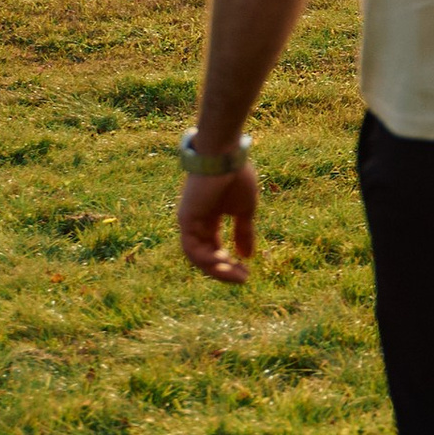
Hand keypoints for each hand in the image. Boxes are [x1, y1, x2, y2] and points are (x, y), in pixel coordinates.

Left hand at [177, 162, 259, 282]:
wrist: (226, 156)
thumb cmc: (236, 177)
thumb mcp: (244, 211)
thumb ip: (244, 233)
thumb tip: (248, 256)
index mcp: (209, 220)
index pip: (215, 249)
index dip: (229, 263)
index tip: (247, 272)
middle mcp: (196, 224)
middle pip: (205, 257)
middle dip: (224, 271)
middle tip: (243, 278)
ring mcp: (189, 222)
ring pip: (197, 257)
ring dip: (217, 269)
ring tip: (237, 274)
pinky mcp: (186, 219)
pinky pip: (192, 248)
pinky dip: (207, 259)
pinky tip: (225, 262)